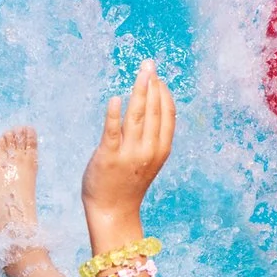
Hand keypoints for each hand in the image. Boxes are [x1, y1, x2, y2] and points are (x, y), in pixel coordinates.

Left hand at [82, 61, 174, 223]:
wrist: (113, 211)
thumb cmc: (128, 183)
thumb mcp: (148, 160)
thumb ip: (152, 137)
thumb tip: (151, 107)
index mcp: (161, 150)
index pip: (167, 115)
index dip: (164, 94)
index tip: (158, 78)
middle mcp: (148, 150)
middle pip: (154, 111)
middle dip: (152, 85)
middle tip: (149, 65)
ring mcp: (128, 153)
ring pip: (137, 116)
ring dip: (139, 91)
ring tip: (141, 73)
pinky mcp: (108, 156)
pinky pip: (112, 131)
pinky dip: (114, 115)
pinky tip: (117, 99)